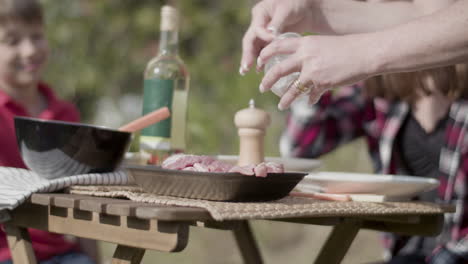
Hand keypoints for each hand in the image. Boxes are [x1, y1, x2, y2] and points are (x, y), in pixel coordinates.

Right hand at [240, 0, 318, 74]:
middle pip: (250, 40)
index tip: (273, 42)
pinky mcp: (270, 39)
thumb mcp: (286, 10)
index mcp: (260, 13)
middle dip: (247, 54)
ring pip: (254, 47)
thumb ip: (277, 23)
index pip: (257, 29)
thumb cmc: (296, 4)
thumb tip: (270, 35)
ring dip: (250, 59)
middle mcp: (258, 23)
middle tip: (245, 68)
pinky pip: (263, 50)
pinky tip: (259, 70)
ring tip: (245, 71)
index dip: (263, 37)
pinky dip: (260, 59)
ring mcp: (263, 32)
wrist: (306, 8)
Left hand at [257, 34, 374, 109]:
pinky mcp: (322, 83)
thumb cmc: (347, 48)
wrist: (366, 53)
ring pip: (291, 88)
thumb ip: (308, 53)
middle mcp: (305, 56)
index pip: (276, 45)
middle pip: (278, 69)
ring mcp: (313, 71)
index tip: (259, 62)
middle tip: (262, 87)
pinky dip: (309, 99)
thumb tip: (298, 65)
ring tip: (281, 105)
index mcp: (305, 43)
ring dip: (285, 99)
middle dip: (267, 80)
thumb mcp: (323, 44)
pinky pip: (310, 95)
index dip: (264, 54)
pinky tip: (309, 102)